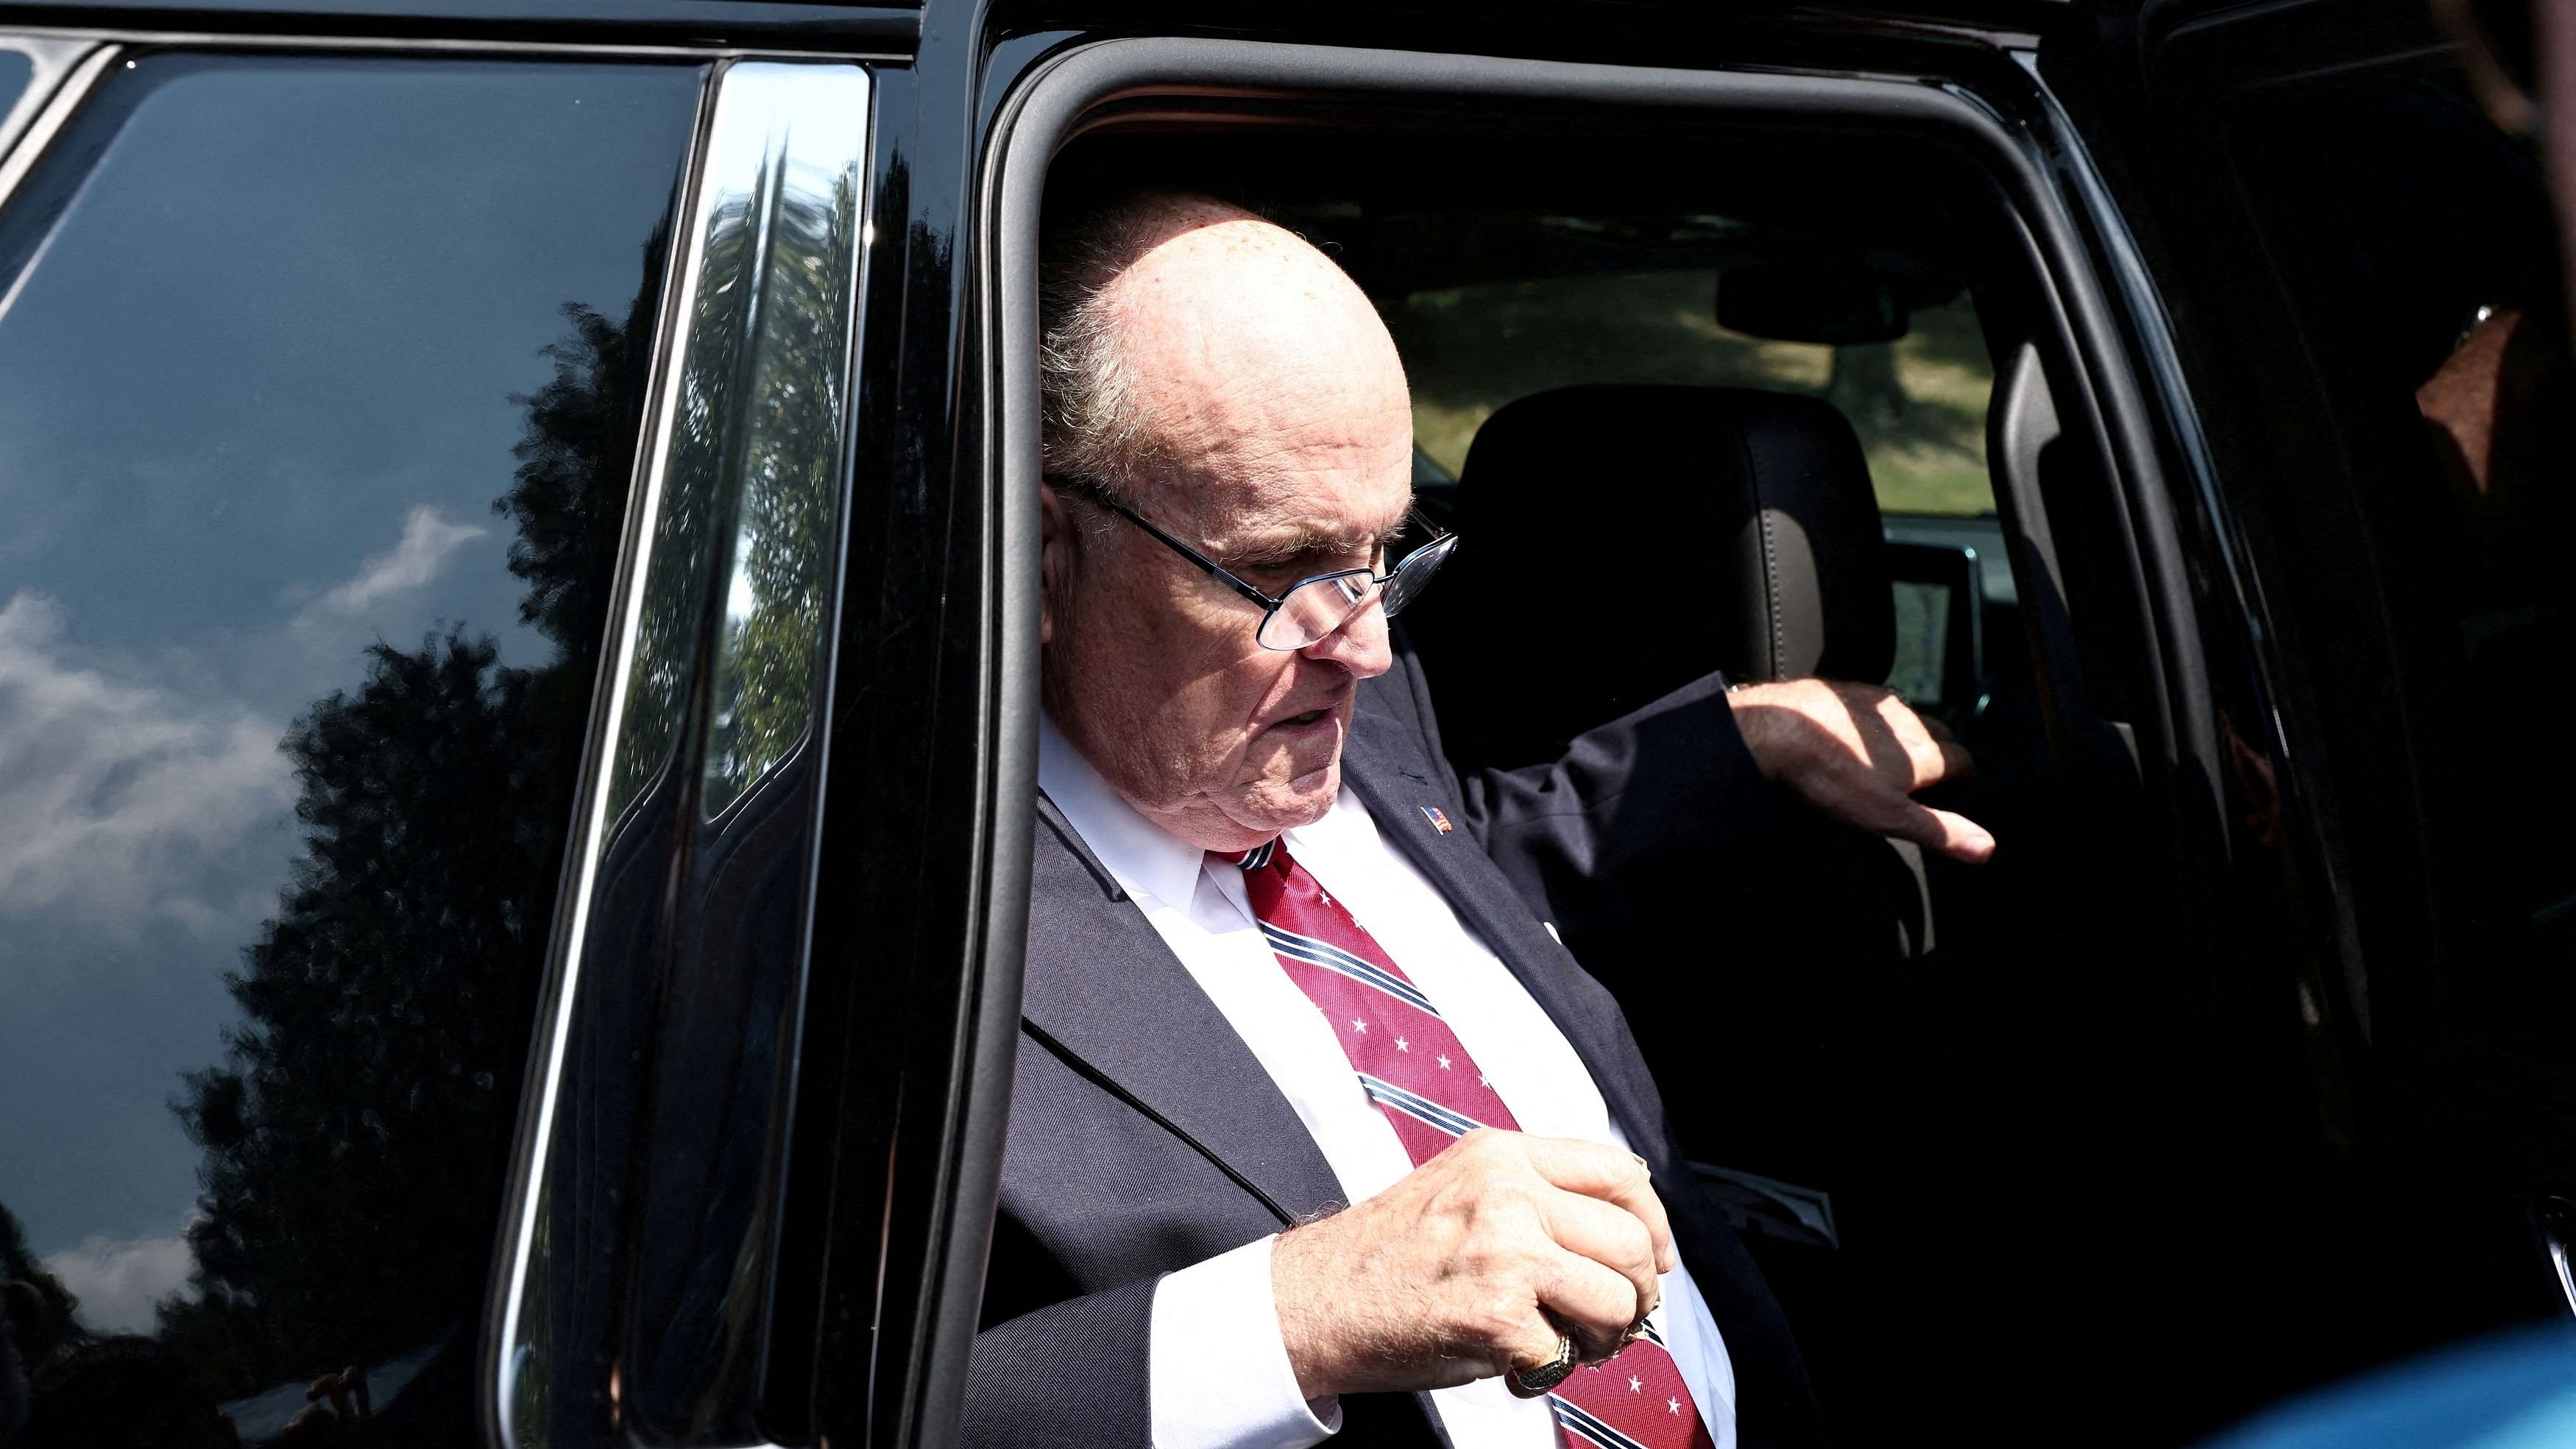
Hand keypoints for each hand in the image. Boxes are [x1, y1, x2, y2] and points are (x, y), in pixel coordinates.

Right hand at [1269, 1130, 1672, 1398]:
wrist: (1313, 1301)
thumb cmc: (1389, 1253)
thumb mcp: (1462, 1185)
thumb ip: (1533, 1190)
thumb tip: (1628, 1230)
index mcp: (1502, 1154)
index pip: (1621, 1171)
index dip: (1653, 1223)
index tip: (1654, 1259)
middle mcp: (1507, 1193)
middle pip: (1631, 1241)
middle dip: (1637, 1294)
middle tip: (1611, 1320)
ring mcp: (1503, 1254)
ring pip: (1616, 1300)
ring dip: (1604, 1337)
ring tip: (1566, 1343)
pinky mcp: (1495, 1317)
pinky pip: (1565, 1355)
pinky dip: (1548, 1372)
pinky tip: (1513, 1363)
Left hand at [1727, 677, 1994, 862]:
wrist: (1780, 730)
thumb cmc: (1834, 778)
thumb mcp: (1888, 816)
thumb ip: (1939, 830)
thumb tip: (1989, 847)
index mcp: (1925, 752)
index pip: (1964, 762)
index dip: (1967, 781)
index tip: (1961, 796)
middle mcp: (1909, 720)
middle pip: (1941, 735)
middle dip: (1943, 756)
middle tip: (1931, 780)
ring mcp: (1877, 703)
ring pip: (1910, 718)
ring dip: (1912, 737)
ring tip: (1897, 760)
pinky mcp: (1848, 691)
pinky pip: (1875, 706)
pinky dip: (1879, 723)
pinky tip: (1860, 736)